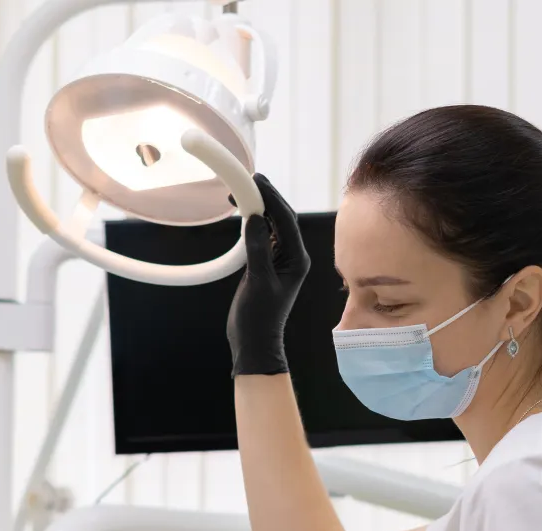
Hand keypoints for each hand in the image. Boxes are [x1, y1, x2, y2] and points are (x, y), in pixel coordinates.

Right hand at [227, 174, 309, 376]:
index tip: (257, 180)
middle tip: (251, 178)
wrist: (254, 342)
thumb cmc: (258, 318)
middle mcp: (293, 257)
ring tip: (244, 190)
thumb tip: (256, 218)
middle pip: (283, 218)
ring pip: (273, 225)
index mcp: (298, 259)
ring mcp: (281, 261)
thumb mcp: (258, 281)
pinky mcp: (268, 265)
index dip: (272, 197)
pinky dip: (253, 222)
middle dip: (267, 197)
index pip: (287, 220)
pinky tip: (244, 213)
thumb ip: (258, 249)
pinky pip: (264, 236)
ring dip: (260, 207)